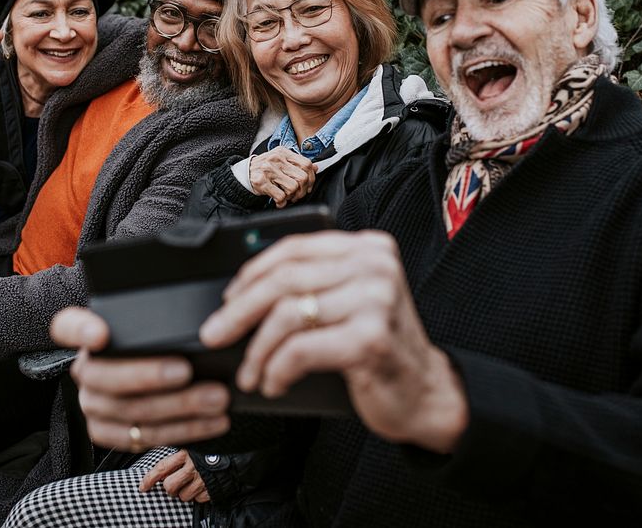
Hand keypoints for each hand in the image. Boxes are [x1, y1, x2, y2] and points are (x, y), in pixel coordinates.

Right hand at [51, 308, 230, 451]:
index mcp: (85, 335)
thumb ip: (157, 320)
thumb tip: (202, 320)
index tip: (101, 334)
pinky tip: (212, 421)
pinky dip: (184, 431)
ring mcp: (94, 405)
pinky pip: (143, 439)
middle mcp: (85, 371)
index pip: (68, 327)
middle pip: (107, 378)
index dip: (82, 331)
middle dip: (151, 377)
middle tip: (188, 371)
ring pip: (132, 412)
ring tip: (216, 399)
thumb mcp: (152, 324)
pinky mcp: (108, 433)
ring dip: (180, 408)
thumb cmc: (154, 344)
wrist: (144, 375)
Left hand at [139, 450, 210, 502]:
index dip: (149, 479)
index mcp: (185, 453)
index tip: (142, 487)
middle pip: (170, 487)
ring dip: (185, 493)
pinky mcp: (212, 490)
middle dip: (170, 489)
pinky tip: (204, 485)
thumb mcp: (193, 447)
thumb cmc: (212, 450)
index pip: (161, 468)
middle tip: (176, 484)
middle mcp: (193, 467)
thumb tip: (160, 470)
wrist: (237, 456)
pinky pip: (198, 500)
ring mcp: (203, 480)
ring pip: (183, 496)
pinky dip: (199, 495)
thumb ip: (178, 456)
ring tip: (193, 483)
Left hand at [199, 230, 467, 453]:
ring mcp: (376, 300)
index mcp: (367, 247)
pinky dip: (276, 370)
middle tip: (215, 334)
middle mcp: (375, 266)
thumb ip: (313, 283)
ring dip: (257, 349)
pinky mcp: (371, 338)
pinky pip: (301, 350)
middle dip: (239, 310)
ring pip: (287, 315)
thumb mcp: (350, 301)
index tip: (227, 298)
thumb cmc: (380, 348)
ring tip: (249, 372)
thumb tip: (241, 292)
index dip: (251, 273)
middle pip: (285, 279)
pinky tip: (272, 383)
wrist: (427, 393)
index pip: (293, 247)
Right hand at [248, 147, 315, 207]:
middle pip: (302, 177)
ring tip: (286, 197)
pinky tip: (278, 201)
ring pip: (293, 187)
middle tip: (297, 195)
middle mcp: (276, 159)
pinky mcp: (261, 181)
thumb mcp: (280, 161)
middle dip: (302, 191)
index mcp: (283, 152)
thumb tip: (316, 168)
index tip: (308, 186)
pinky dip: (282, 202)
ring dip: (292, 197)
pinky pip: (280, 196)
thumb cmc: (264, 169)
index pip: (306, 164)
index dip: (311, 178)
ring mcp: (268, 170)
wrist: (243, 174)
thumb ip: (297, 164)